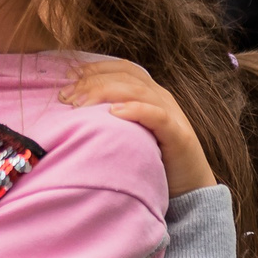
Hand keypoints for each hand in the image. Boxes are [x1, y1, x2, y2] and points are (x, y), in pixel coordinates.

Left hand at [61, 60, 214, 197]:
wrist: (191, 189)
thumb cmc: (154, 161)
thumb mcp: (130, 134)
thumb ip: (111, 120)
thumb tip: (75, 112)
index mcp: (150, 93)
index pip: (123, 69)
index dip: (96, 68)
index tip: (68, 75)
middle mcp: (161, 97)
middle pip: (126, 77)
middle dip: (93, 81)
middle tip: (66, 95)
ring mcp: (171, 114)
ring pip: (138, 91)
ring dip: (106, 93)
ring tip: (81, 103)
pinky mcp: (178, 135)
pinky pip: (156, 116)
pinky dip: (136, 110)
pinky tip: (115, 112)